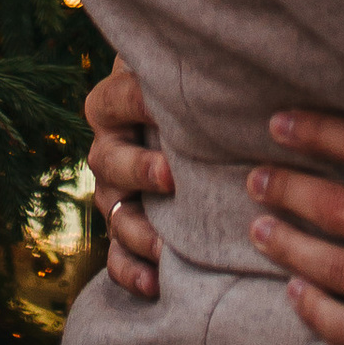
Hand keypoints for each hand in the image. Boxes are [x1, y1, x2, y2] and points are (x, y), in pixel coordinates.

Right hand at [85, 57, 171, 300]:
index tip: (168, 112)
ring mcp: (112, 193)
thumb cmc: (187, 92)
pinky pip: (116, 257)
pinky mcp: (123, 229)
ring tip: (166, 246)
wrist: (182, 126)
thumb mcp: (183, 74)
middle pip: (109, 160)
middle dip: (139, 170)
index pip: (117, 99)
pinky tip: (156, 283)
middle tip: (172, 177)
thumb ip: (194, 68)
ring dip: (139, 231)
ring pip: (113, 213)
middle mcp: (107, 148)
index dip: (138, 104)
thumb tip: (236, 61)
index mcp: (112, 104)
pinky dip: (132, 272)